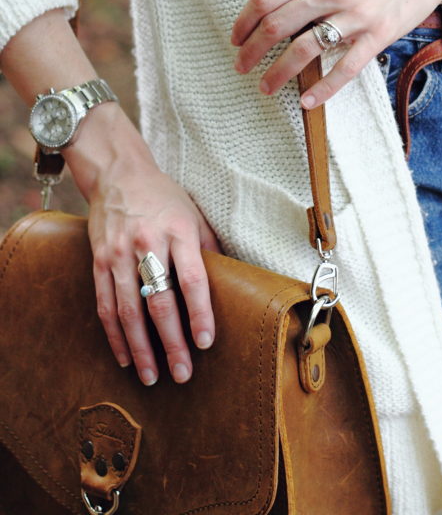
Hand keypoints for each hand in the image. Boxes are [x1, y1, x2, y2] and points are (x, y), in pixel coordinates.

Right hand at [64, 104, 221, 385]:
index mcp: (179, 230)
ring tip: (152, 376)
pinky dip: (115, 335)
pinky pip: (105, 304)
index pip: (192, 278)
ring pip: (129, 310)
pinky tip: (125, 357)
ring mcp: (119, 254)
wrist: (119, 174)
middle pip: (159, 301)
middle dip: (171, 342)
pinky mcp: (99, 261)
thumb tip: (233, 282)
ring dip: (141, 348)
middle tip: (183, 373)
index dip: (200, 313)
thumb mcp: (193, 214)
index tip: (206, 342)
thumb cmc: (164, 197)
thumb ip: (208, 248)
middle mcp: (148, 243)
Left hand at [231, 0, 441, 107]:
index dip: (244, 20)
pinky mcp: (377, 36)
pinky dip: (322, 89)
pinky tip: (307, 101)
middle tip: (240, 65)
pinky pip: (344, 68)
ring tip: (265, 86)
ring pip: (303, 50)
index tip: (236, 36)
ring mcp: (355, 15)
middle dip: (252, 50)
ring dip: (277, 72)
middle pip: (277, 26)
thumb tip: (277, 4)